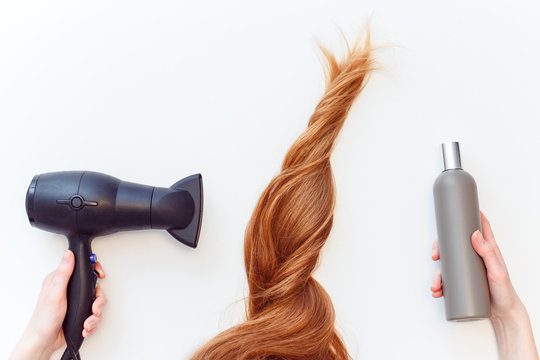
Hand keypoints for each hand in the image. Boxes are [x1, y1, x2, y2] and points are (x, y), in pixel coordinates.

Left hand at [10, 250, 106, 359]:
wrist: (43, 341)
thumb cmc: (44, 319)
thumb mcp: (54, 293)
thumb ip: (63, 273)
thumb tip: (68, 254)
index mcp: (61, 279)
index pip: (82, 268)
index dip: (94, 270)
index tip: (100, 275)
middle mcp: (69, 289)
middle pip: (94, 287)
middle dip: (98, 301)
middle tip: (94, 308)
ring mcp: (75, 302)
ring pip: (96, 302)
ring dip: (95, 316)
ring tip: (87, 323)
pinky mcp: (79, 313)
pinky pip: (93, 315)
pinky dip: (92, 323)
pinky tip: (85, 327)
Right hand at [430, 212, 537, 359]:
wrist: (503, 314)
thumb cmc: (504, 291)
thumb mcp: (497, 270)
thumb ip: (487, 252)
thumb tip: (474, 234)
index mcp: (487, 249)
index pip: (480, 227)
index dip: (471, 216)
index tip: (460, 209)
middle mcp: (476, 257)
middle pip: (455, 244)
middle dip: (441, 247)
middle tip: (435, 254)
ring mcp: (468, 269)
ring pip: (447, 265)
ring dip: (437, 273)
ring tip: (436, 284)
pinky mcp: (463, 282)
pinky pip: (447, 280)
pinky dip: (439, 285)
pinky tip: (437, 290)